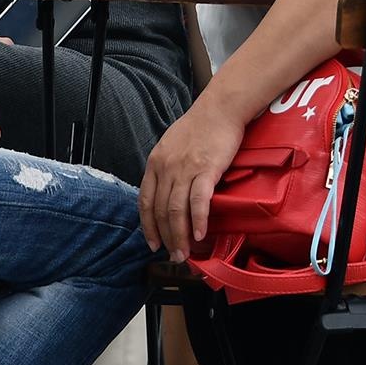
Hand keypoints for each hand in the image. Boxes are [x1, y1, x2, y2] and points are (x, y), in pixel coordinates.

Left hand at [138, 101, 245, 259]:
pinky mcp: (206, 170)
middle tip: (174, 256)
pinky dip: (198, 221)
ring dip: (180, 236)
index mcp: (155, 162)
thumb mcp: (171, 144)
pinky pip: (198, 201)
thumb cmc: (199, 126)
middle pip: (161, 211)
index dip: (148, 226)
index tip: (153, 243)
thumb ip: (166, 167)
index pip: (146, 201)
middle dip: (166, 238)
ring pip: (177, 211)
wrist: (220, 108)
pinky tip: (201, 234)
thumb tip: (167, 191)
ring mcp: (185, 169)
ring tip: (185, 252)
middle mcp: (166, 168)